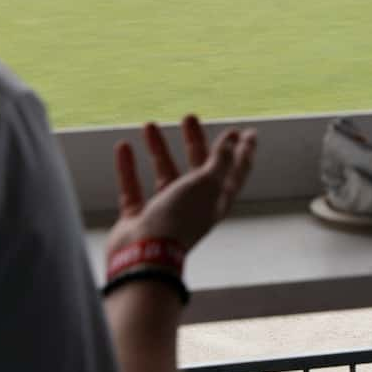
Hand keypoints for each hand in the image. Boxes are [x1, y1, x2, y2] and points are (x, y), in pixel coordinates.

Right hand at [107, 115, 257, 257]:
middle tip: (189, 117)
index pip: (236, 171)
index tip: (248, 132)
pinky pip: (133, 186)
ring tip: (149, 125)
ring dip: (158, 150)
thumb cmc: (181, 218)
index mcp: (217, 199)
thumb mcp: (208, 182)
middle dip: (195, 141)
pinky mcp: (139, 217)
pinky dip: (128, 167)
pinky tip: (123, 147)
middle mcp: (194, 204)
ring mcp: (166, 211)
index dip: (243, 151)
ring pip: (165, 174)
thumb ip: (220, 159)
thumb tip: (235, 137)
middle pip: (198, 167)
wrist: (145, 254)